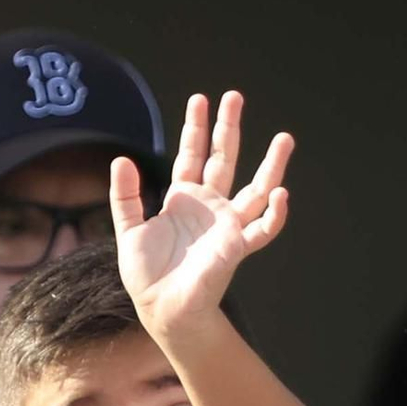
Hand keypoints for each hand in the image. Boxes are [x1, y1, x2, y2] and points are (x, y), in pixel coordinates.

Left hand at [113, 90, 291, 346]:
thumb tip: (121, 159)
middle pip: (224, 160)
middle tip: (235, 97)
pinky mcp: (236, 248)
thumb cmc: (147, 274)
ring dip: (271, 165)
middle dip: (229, 129)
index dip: (196, 128)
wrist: (161, 308)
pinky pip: (262, 230)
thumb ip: (125, 195)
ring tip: (285, 139)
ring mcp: (227, 225)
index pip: (192, 155)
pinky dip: (275, 215)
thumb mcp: (129, 229)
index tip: (200, 100)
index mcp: (184, 199)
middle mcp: (210, 206)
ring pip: (256, 189)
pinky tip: (281, 195)